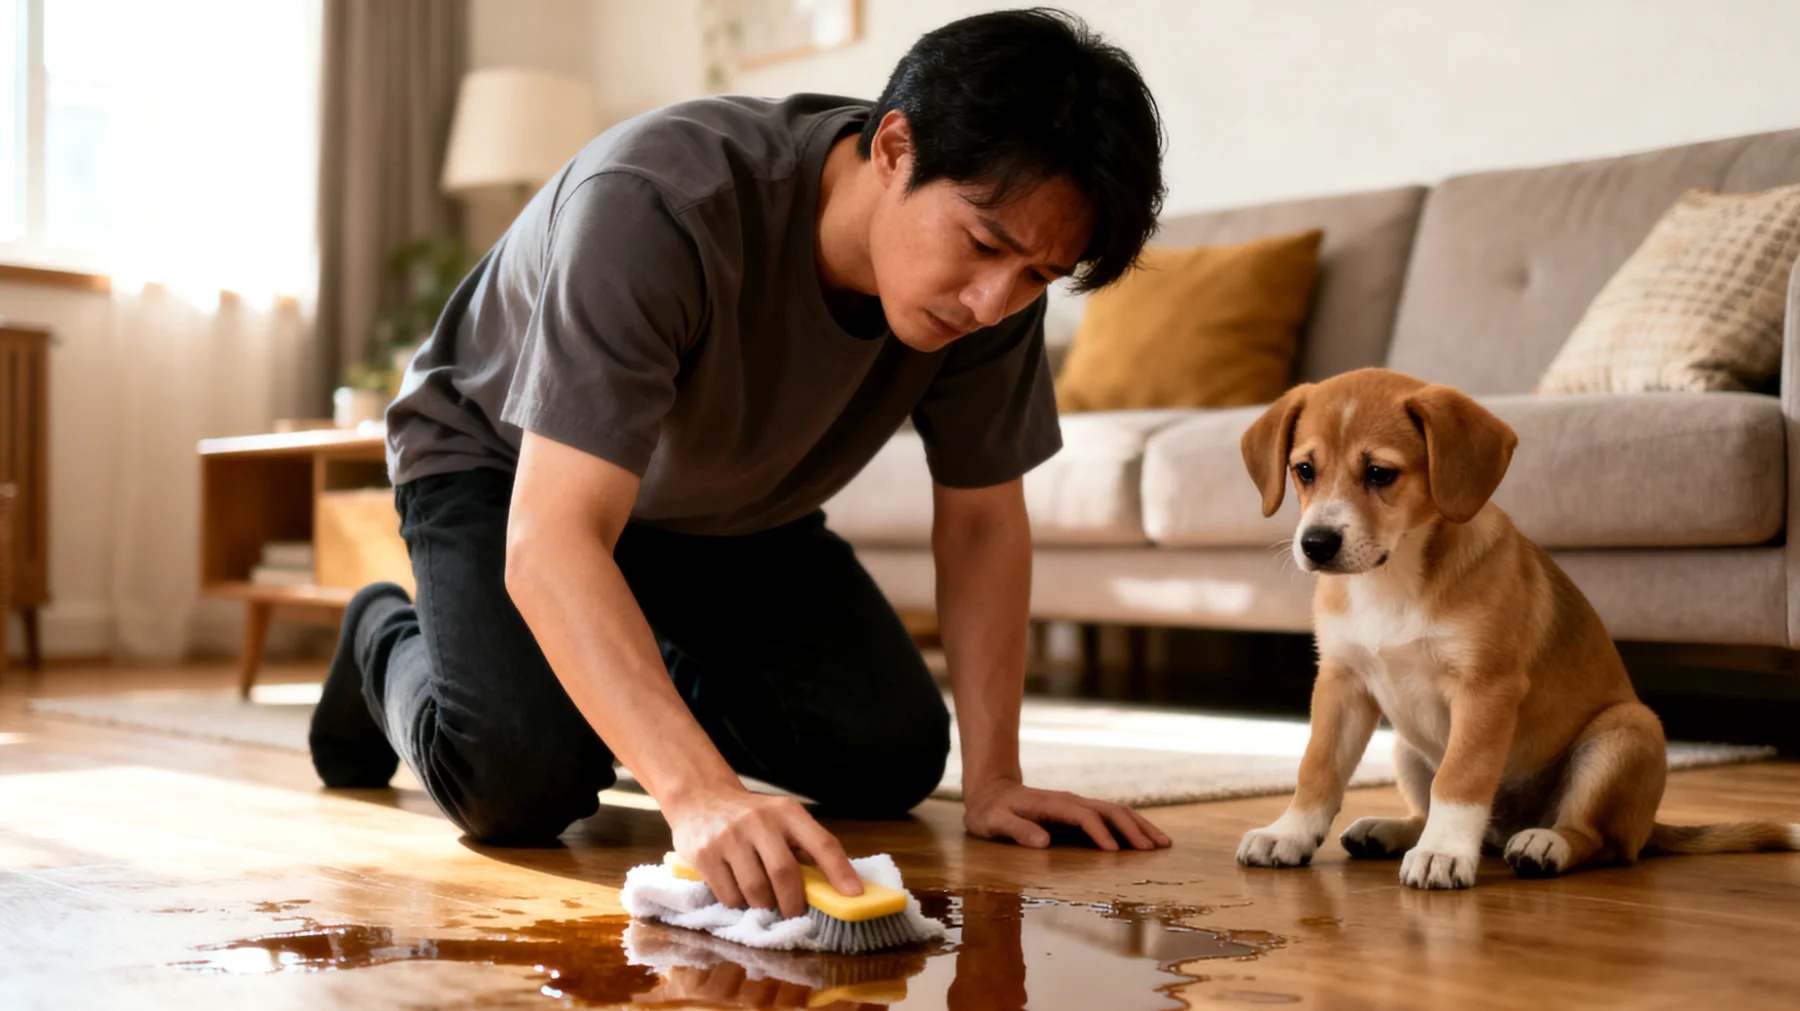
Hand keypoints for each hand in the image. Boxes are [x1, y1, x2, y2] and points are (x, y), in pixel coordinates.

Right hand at [664, 785, 863, 918]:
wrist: (700, 798)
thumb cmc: (750, 816)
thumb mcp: (781, 818)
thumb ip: (804, 846)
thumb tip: (836, 886)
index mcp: (787, 812)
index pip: (822, 843)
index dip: (840, 871)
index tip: (853, 895)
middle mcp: (758, 821)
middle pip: (784, 874)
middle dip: (793, 903)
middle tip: (794, 913)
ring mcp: (729, 837)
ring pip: (755, 891)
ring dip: (764, 906)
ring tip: (764, 901)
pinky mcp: (704, 855)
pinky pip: (729, 896)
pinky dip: (739, 904)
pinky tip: (739, 892)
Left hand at [963, 779, 1170, 850]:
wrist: (992, 794)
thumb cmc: (990, 813)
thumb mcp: (993, 822)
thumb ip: (1016, 830)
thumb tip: (1043, 843)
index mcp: (1052, 804)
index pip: (1082, 817)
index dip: (1099, 833)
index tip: (1115, 853)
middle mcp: (1070, 801)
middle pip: (1109, 810)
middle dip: (1132, 829)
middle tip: (1154, 850)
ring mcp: (1078, 805)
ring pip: (1117, 811)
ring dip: (1140, 826)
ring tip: (1163, 844)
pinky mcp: (1081, 812)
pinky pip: (1112, 817)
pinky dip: (1133, 826)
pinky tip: (1147, 840)